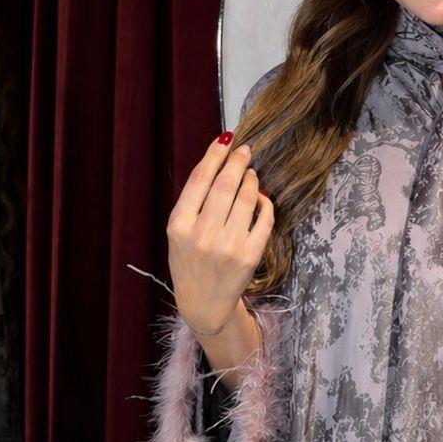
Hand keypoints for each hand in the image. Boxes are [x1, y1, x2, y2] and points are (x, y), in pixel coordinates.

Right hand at [166, 134, 274, 337]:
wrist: (203, 302)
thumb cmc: (190, 260)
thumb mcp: (178, 231)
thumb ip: (193, 201)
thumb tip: (218, 160)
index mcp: (179, 226)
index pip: (200, 179)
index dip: (215, 155)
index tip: (226, 139)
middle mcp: (202, 235)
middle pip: (225, 184)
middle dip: (237, 161)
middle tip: (245, 150)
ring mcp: (228, 246)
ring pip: (247, 198)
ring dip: (251, 179)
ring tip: (250, 173)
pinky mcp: (250, 255)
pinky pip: (264, 218)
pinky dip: (264, 202)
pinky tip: (259, 196)